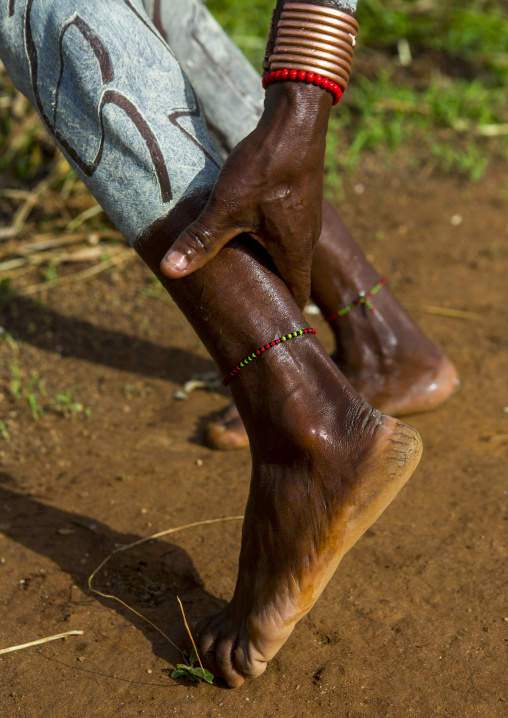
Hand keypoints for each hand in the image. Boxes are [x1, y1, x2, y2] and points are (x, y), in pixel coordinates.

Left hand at [160, 82, 331, 307]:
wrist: (296, 118)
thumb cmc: (267, 167)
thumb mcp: (227, 206)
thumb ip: (200, 240)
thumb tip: (170, 270)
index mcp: (296, 251)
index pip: (296, 294)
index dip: (282, 311)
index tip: (263, 320)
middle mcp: (308, 239)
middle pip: (291, 275)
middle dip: (269, 287)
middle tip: (243, 299)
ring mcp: (307, 217)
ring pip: (288, 251)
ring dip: (268, 260)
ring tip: (240, 266)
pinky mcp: (300, 197)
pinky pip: (286, 229)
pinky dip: (269, 237)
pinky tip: (246, 228)